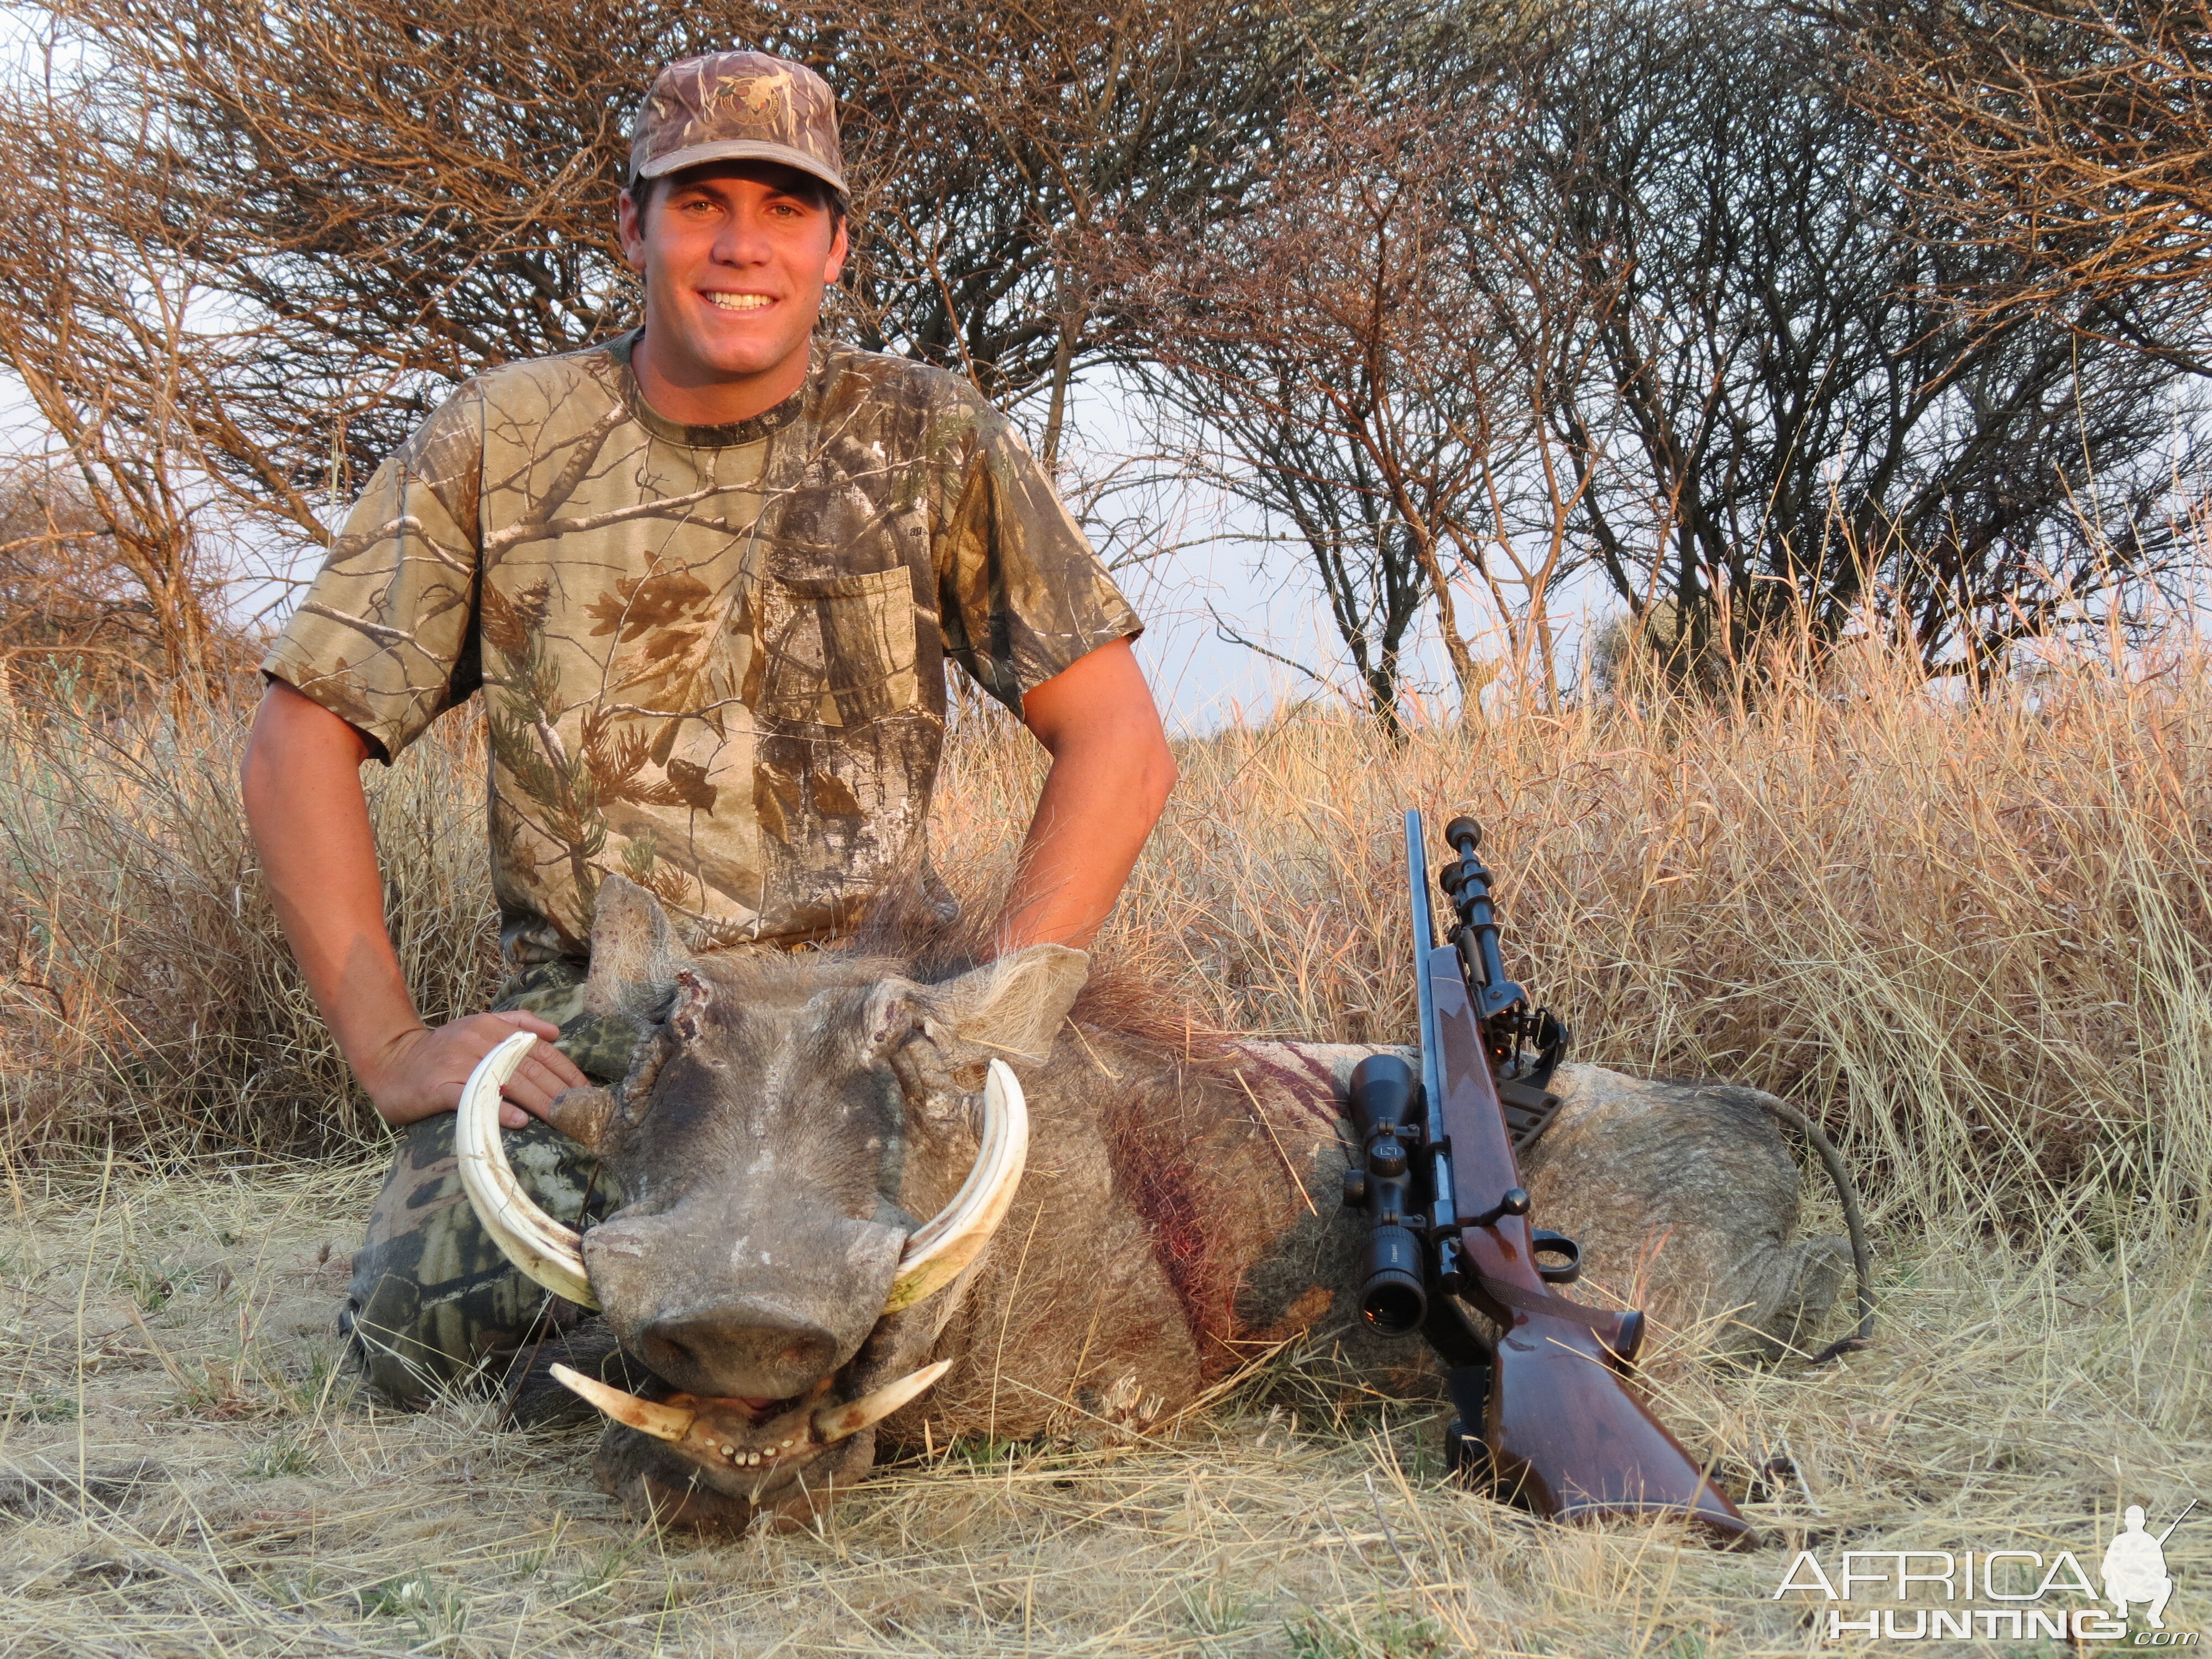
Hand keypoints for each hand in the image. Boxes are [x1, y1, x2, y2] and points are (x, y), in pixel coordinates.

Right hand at [359, 1011, 592, 1129]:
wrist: (390, 1061)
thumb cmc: (441, 1050)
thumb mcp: (478, 1027)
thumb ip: (517, 1024)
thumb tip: (556, 1031)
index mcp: (491, 1027)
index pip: (539, 1050)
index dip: (566, 1071)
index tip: (586, 1091)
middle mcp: (478, 1041)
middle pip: (528, 1068)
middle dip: (558, 1092)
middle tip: (580, 1113)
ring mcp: (458, 1064)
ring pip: (507, 1082)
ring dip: (538, 1102)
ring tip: (560, 1118)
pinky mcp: (440, 1087)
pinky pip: (474, 1099)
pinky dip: (498, 1110)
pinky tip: (519, 1122)